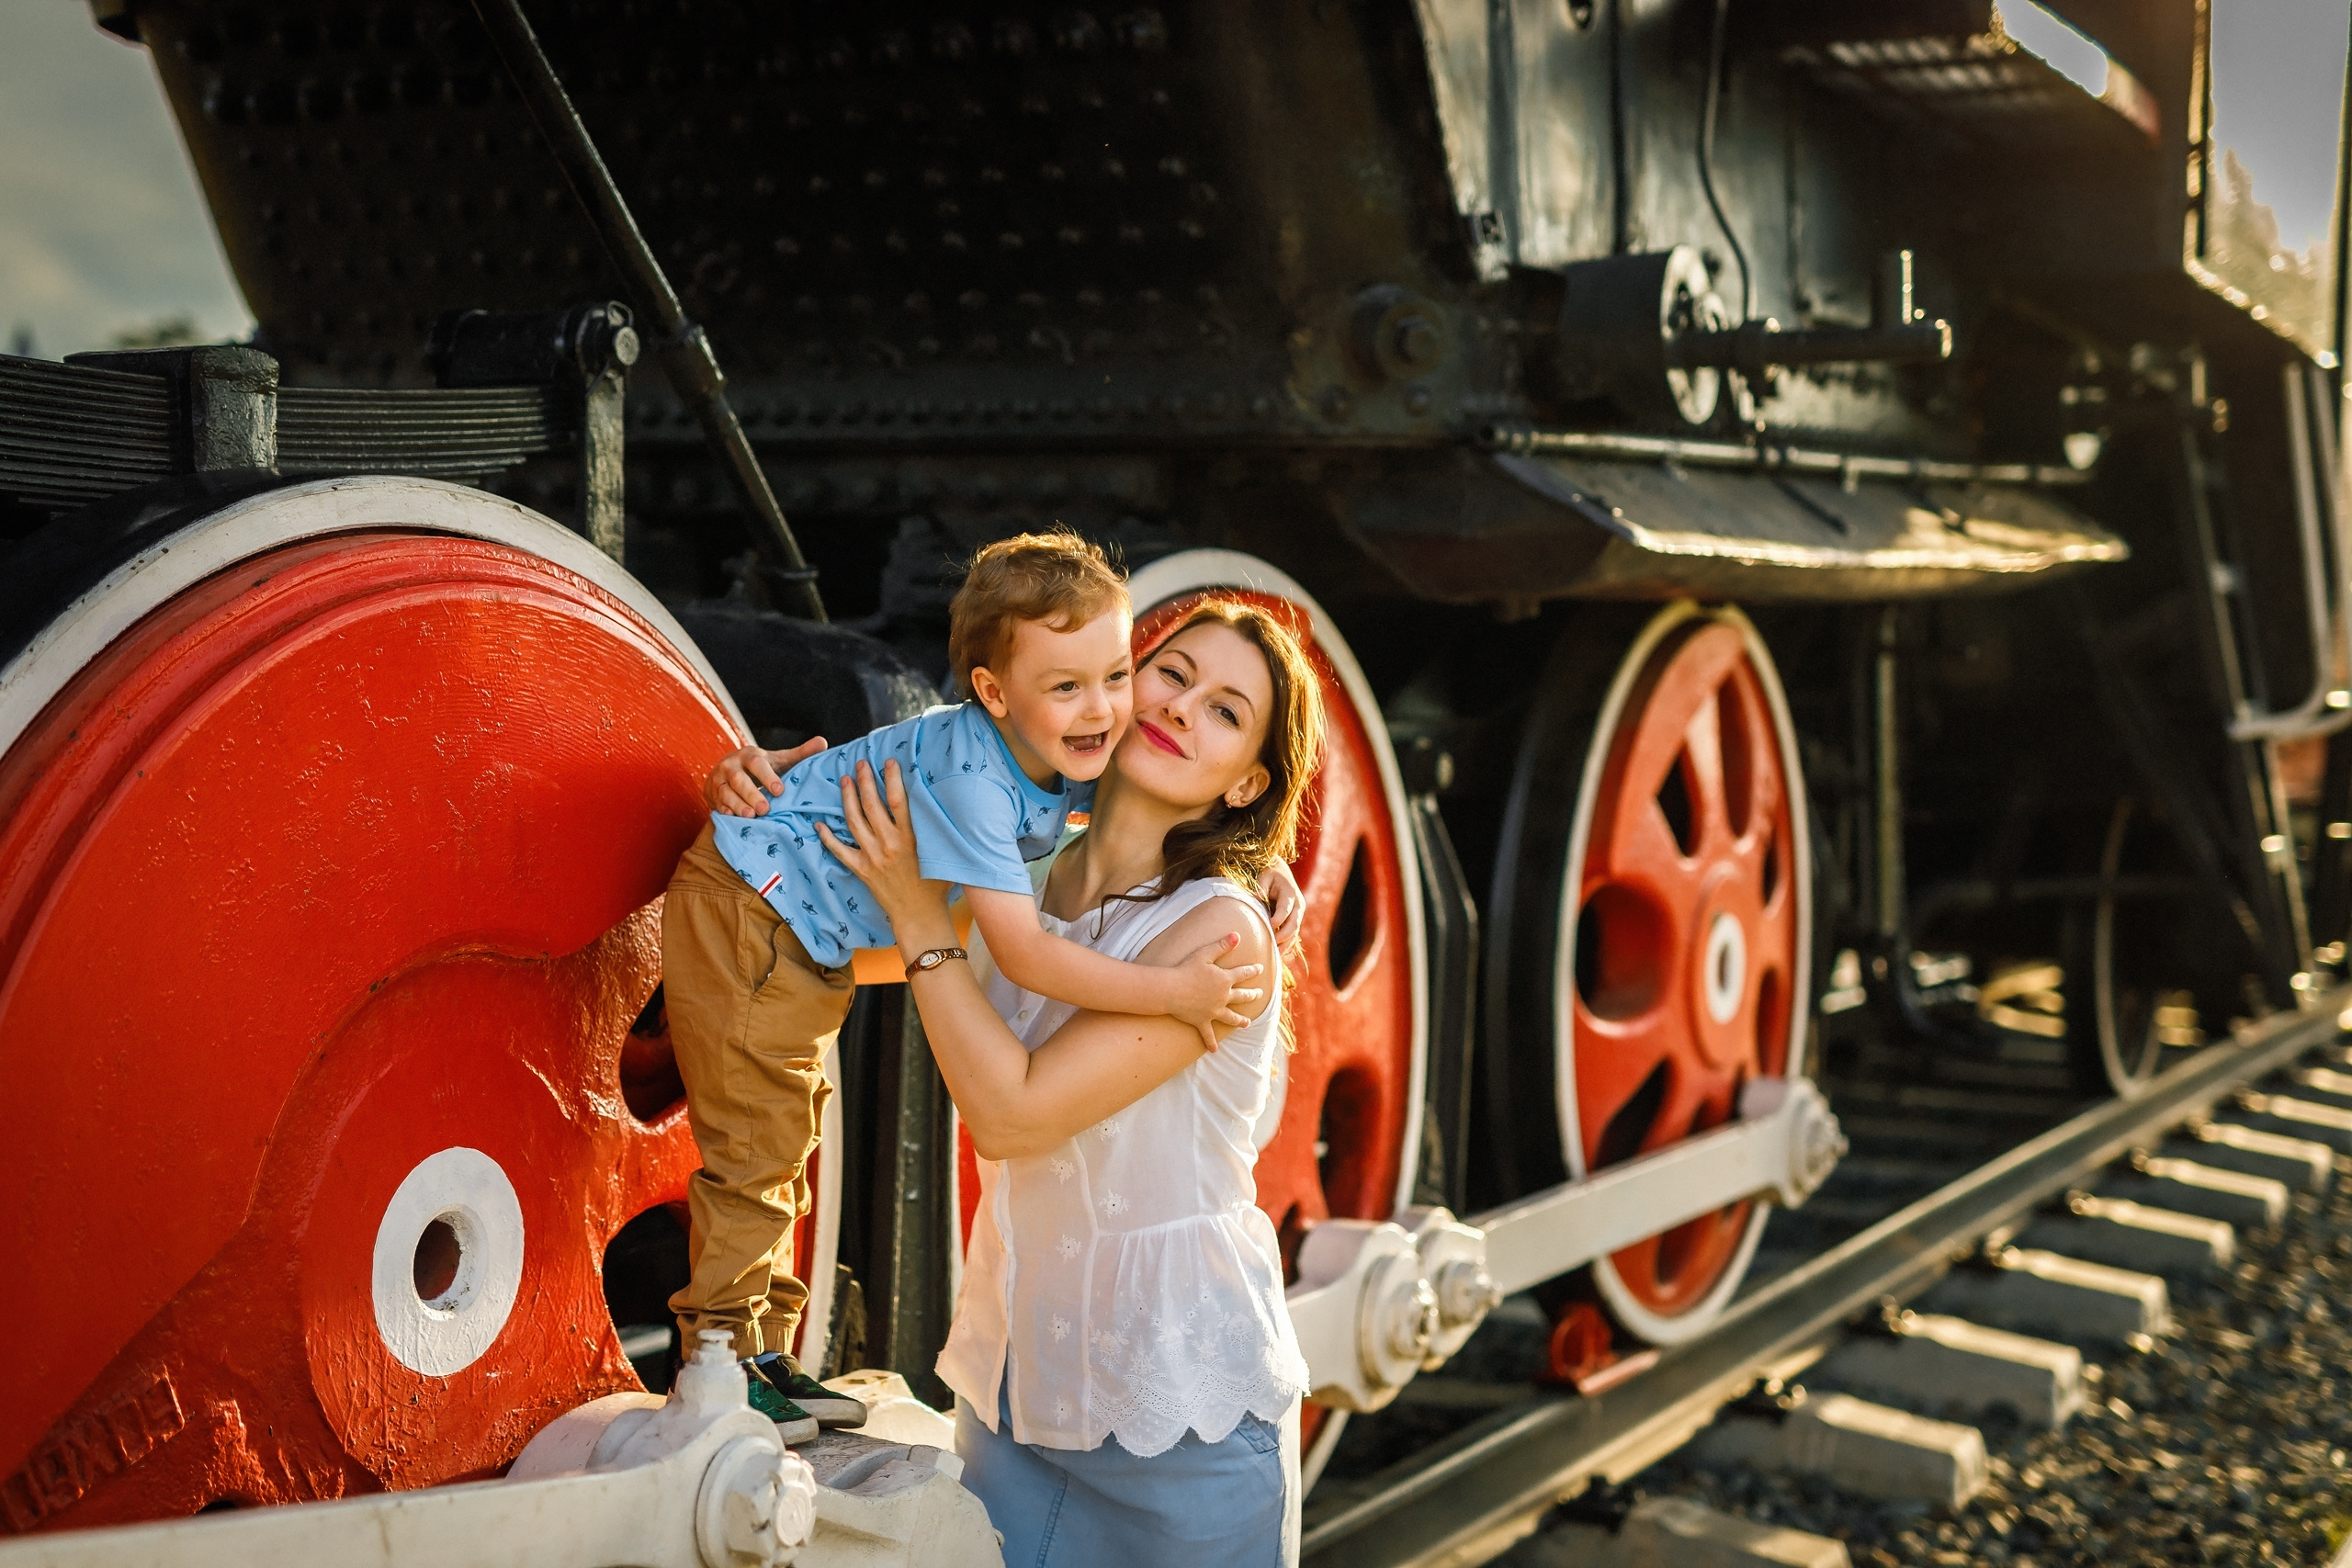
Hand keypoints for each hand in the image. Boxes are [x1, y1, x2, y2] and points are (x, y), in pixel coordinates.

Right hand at [705, 737, 826, 817]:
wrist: (727, 773)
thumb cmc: (760, 768)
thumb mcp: (778, 760)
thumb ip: (799, 754)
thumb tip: (823, 742)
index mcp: (749, 755)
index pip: (756, 762)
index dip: (767, 775)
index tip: (780, 790)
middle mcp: (731, 765)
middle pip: (738, 779)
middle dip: (751, 794)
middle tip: (765, 809)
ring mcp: (718, 780)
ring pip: (725, 792)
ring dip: (737, 804)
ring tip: (751, 816)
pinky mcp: (711, 794)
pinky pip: (716, 803)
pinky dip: (724, 811)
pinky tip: (734, 818)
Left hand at [817, 758, 951, 928]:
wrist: (919, 915)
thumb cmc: (936, 885)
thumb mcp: (943, 854)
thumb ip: (939, 830)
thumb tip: (941, 804)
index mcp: (911, 838)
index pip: (898, 800)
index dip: (892, 777)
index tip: (888, 762)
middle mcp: (889, 844)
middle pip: (871, 805)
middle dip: (865, 781)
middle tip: (860, 764)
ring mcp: (872, 856)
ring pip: (854, 821)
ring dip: (848, 799)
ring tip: (844, 781)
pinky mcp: (862, 870)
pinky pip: (839, 851)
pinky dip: (828, 837)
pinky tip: (820, 824)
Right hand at [1163, 932, 1266, 1051]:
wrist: (1170, 990)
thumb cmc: (1185, 969)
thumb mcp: (1204, 954)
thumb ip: (1222, 945)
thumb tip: (1238, 935)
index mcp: (1225, 979)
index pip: (1244, 973)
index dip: (1253, 970)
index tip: (1261, 968)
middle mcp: (1223, 997)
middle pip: (1242, 996)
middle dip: (1252, 994)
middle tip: (1259, 994)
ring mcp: (1214, 1011)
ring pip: (1231, 1017)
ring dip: (1240, 1021)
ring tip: (1247, 1023)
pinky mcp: (1202, 1021)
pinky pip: (1208, 1034)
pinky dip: (1211, 1043)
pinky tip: (1215, 1050)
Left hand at [1263, 859, 1308, 977]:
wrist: (1281, 872)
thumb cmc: (1270, 873)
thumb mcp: (1265, 876)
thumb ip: (1261, 886)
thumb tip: (1254, 897)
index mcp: (1290, 894)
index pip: (1286, 909)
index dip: (1279, 918)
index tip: (1270, 926)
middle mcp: (1298, 905)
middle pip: (1294, 924)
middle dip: (1284, 936)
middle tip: (1273, 945)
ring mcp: (1298, 914)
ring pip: (1294, 932)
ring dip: (1286, 944)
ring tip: (1275, 955)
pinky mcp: (1294, 920)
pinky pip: (1292, 935)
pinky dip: (1286, 944)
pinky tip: (1277, 955)